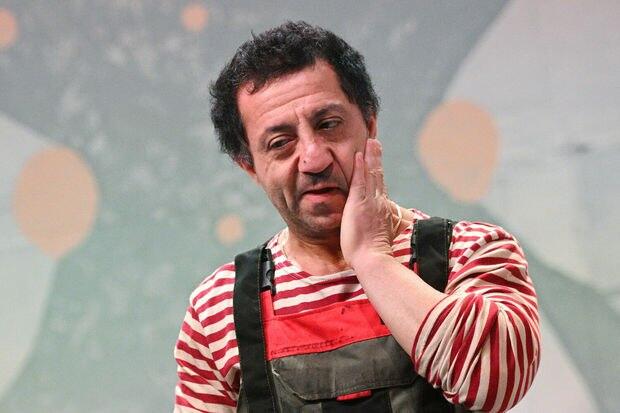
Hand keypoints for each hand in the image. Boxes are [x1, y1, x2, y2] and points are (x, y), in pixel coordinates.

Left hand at [340, 138, 396, 267]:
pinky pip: (360, 181)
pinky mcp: (360, 204)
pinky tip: (360, 155)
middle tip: (375, 142)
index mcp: (381, 210)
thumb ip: (374, 229)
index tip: (376, 159)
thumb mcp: (375, 238)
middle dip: (376, 158)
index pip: (379, 187)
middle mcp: (378, 203)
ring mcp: (370, 202)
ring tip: (371, 141)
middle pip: (378, 176)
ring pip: (372, 174)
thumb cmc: (372, 255)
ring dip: (371, 156)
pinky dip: (361, 168)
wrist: (372, 260)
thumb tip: (373, 230)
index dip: (378, 172)